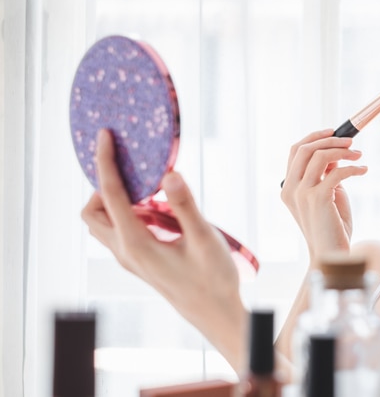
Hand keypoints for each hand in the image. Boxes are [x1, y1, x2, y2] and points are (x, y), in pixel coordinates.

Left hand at [81, 129, 247, 373]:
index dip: (105, 162)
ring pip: (104, 223)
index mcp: (136, 244)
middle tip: (132, 168)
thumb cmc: (213, 279)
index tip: (105, 137)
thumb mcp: (203, 238)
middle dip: (104, 184)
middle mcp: (125, 252)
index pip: (109, 195)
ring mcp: (131, 259)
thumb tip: (169, 174)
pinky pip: (120, 230)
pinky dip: (128, 211)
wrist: (215, 313)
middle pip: (93, 211)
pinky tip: (158, 206)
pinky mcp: (141, 261)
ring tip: (147, 184)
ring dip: (115, 199)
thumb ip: (185, 205)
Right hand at [280, 129, 367, 263]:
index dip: (314, 137)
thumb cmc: (332, 227)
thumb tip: (334, 152)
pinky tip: (363, 170)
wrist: (332, 254)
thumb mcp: (328, 194)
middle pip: (306, 148)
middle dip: (330, 140)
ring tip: (358, 155)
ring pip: (320, 156)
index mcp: (289, 187)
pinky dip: (353, 168)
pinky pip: (337, 172)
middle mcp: (290, 188)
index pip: (295, 150)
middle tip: (351, 142)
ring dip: (342, 151)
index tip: (333, 133)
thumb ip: (326, 174)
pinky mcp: (317, 198)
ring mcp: (301, 193)